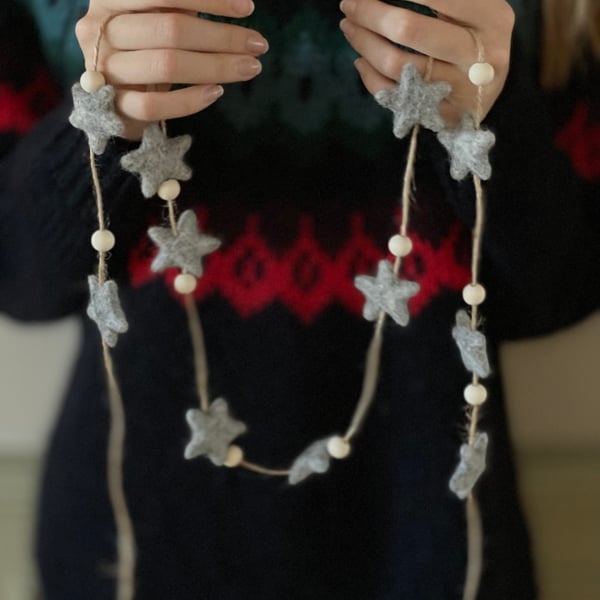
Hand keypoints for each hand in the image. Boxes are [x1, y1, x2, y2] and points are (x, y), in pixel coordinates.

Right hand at [75, 0, 268, 137]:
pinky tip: (216, 92)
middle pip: (170, 30)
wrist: (109, 99)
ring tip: (249, 67)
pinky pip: (154, 106)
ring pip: (166, 66)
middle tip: (258, 45)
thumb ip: (181, 7)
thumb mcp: (155, 18)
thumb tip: (236, 0)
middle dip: (222, 36)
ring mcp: (103, 70)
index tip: (247, 7)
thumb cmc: (140, 49)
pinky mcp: (112, 106)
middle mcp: (98, 31)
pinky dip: (189, 100)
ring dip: (216, 67)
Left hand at [339, 0, 514, 125]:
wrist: (489, 87)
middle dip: (370, 13)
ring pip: (395, 65)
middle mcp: (479, 57)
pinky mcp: (438, 114)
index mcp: (492, 18)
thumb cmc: (475, 35)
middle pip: (409, 30)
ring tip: (349, 26)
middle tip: (349, 4)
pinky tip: (361, 59)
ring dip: (363, 42)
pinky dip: (369, 75)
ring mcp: (457, 90)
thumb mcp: (473, 7)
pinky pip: (392, 95)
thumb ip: (440, 1)